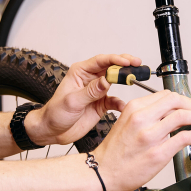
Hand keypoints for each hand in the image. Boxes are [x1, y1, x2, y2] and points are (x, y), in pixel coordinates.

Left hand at [27, 53, 141, 145]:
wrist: (52, 131)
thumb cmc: (55, 113)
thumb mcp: (72, 101)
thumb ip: (91, 91)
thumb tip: (107, 81)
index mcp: (80, 72)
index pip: (101, 60)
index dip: (115, 59)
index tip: (127, 62)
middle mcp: (90, 78)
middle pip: (111, 67)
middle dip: (125, 65)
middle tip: (138, 65)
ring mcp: (97, 91)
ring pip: (115, 81)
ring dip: (126, 80)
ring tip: (136, 79)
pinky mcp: (101, 103)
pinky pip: (115, 100)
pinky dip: (120, 103)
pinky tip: (123, 106)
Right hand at [89, 90, 190, 190]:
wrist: (102, 171)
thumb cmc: (115, 150)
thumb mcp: (127, 122)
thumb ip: (148, 115)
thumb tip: (173, 113)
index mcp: (134, 108)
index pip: (165, 95)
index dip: (183, 99)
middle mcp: (142, 119)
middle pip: (176, 101)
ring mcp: (150, 136)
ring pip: (182, 117)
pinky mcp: (157, 153)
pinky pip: (183, 138)